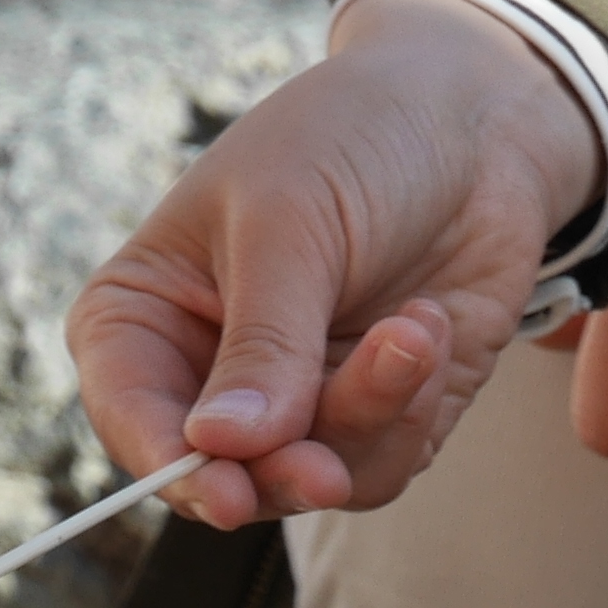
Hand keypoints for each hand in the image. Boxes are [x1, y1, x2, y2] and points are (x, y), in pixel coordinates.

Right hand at [69, 0, 599, 528]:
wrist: (477, 117)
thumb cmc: (353, 137)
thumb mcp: (289, 223)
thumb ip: (262, 343)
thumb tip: (223, 448)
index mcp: (147, 312)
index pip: (129, 411)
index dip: (169, 464)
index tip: (225, 490)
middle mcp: (208, 371)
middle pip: (218, 475)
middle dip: (281, 470)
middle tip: (325, 470)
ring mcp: (293, 402)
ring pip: (308, 479)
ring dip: (368, 417)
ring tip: (415, 330)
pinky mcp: (374, 416)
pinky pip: (378, 466)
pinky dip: (411, 410)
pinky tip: (430, 327)